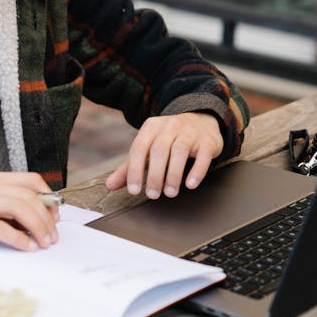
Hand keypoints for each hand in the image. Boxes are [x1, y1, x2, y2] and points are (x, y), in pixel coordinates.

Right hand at [0, 171, 59, 257]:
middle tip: (54, 235)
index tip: (55, 216)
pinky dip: (21, 239)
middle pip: (29, 195)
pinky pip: (3, 229)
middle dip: (47, 217)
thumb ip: (5, 205)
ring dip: (39, 227)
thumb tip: (37, 219)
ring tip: (45, 242)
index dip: (49, 197)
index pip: (30, 180)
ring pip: (20, 208)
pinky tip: (27, 248)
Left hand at [105, 112, 222, 198]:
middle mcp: (169, 126)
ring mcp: (189, 132)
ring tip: (170, 193)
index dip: (135, 170)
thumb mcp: (148, 148)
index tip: (134, 191)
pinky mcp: (206, 141)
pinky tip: (190, 184)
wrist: (200, 121)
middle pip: (159, 150)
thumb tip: (110, 185)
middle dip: (155, 175)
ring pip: (179, 151)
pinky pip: (202, 155)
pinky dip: (197, 171)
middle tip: (153, 195)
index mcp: (151, 127)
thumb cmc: (169, 139)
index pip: (139, 148)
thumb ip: (129, 167)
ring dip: (173, 175)